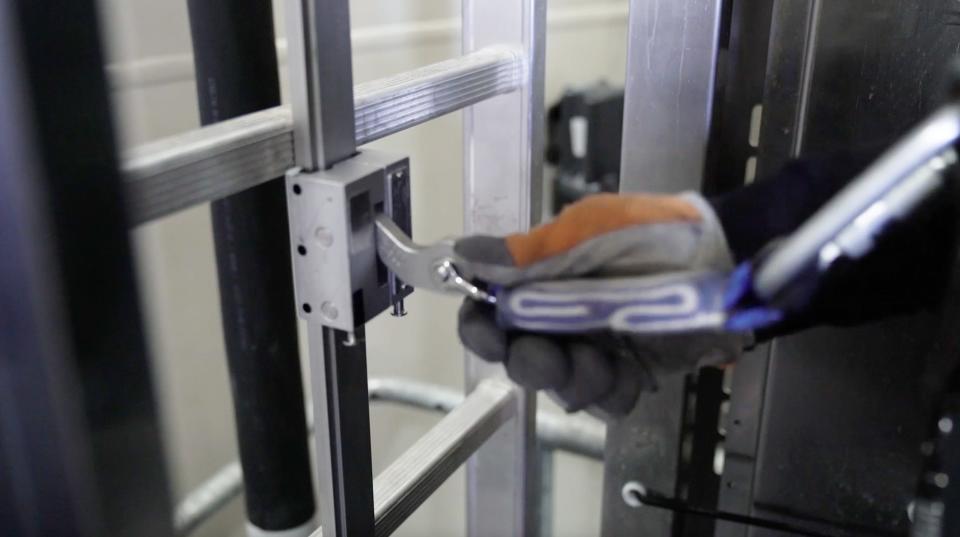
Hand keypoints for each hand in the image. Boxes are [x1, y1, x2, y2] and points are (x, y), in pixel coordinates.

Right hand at [455, 193, 744, 417]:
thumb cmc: (650, 235)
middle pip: (519, 360)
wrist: (723, 257)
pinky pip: (607, 402)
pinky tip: (630, 368)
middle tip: (548, 352)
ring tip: (602, 359)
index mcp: (538, 284)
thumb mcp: (584, 232)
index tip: (489, 331)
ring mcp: (595, 351)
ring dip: (575, 378)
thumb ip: (524, 255)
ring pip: (562, 389)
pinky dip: (614, 389)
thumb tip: (462, 253)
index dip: (481, 328)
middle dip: (531, 361)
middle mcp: (559, 322)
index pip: (489, 316)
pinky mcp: (631, 375)